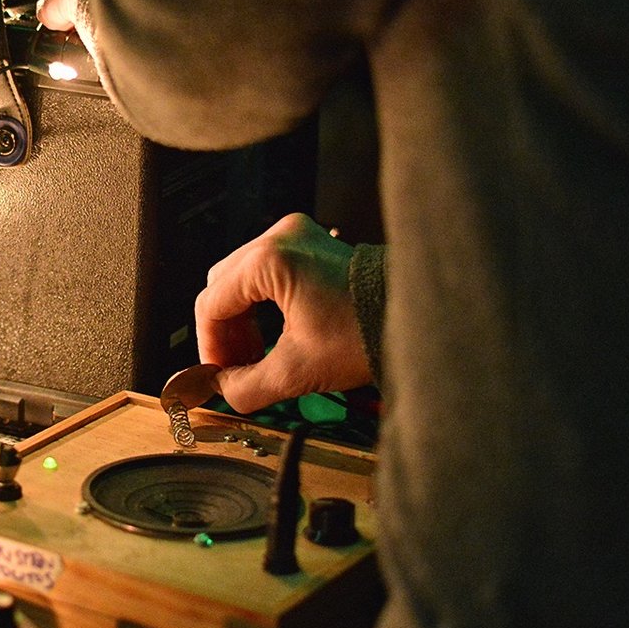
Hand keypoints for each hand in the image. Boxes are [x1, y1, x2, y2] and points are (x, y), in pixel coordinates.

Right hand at [196, 214, 371, 412]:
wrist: (418, 316)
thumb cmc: (367, 333)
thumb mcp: (299, 371)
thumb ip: (247, 386)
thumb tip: (221, 391)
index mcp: (270, 260)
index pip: (212, 303)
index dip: (210, 346)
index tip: (218, 375)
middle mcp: (280, 238)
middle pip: (223, 287)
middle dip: (225, 332)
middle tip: (236, 368)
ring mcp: (297, 236)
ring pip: (241, 279)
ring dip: (242, 318)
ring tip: (255, 356)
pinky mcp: (311, 244)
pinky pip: (266, 272)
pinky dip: (261, 304)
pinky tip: (271, 334)